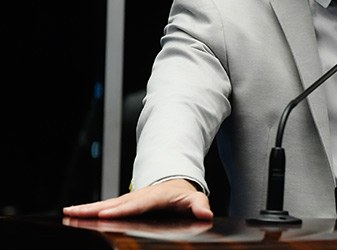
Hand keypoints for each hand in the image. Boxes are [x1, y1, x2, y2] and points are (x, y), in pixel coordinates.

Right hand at [62, 178, 212, 220]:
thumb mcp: (195, 198)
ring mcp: (127, 200)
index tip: (106, 215)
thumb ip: (200, 205)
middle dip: (94, 209)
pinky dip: (87, 211)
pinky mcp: (121, 204)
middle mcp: (137, 197)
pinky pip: (103, 207)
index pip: (137, 204)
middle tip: (74, 213)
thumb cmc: (183, 194)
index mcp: (154, 197)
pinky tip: (72, 215)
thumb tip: (206, 214)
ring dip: (86, 209)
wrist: (175, 183)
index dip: (122, 210)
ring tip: (67, 213)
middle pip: (113, 204)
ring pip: (104, 204)